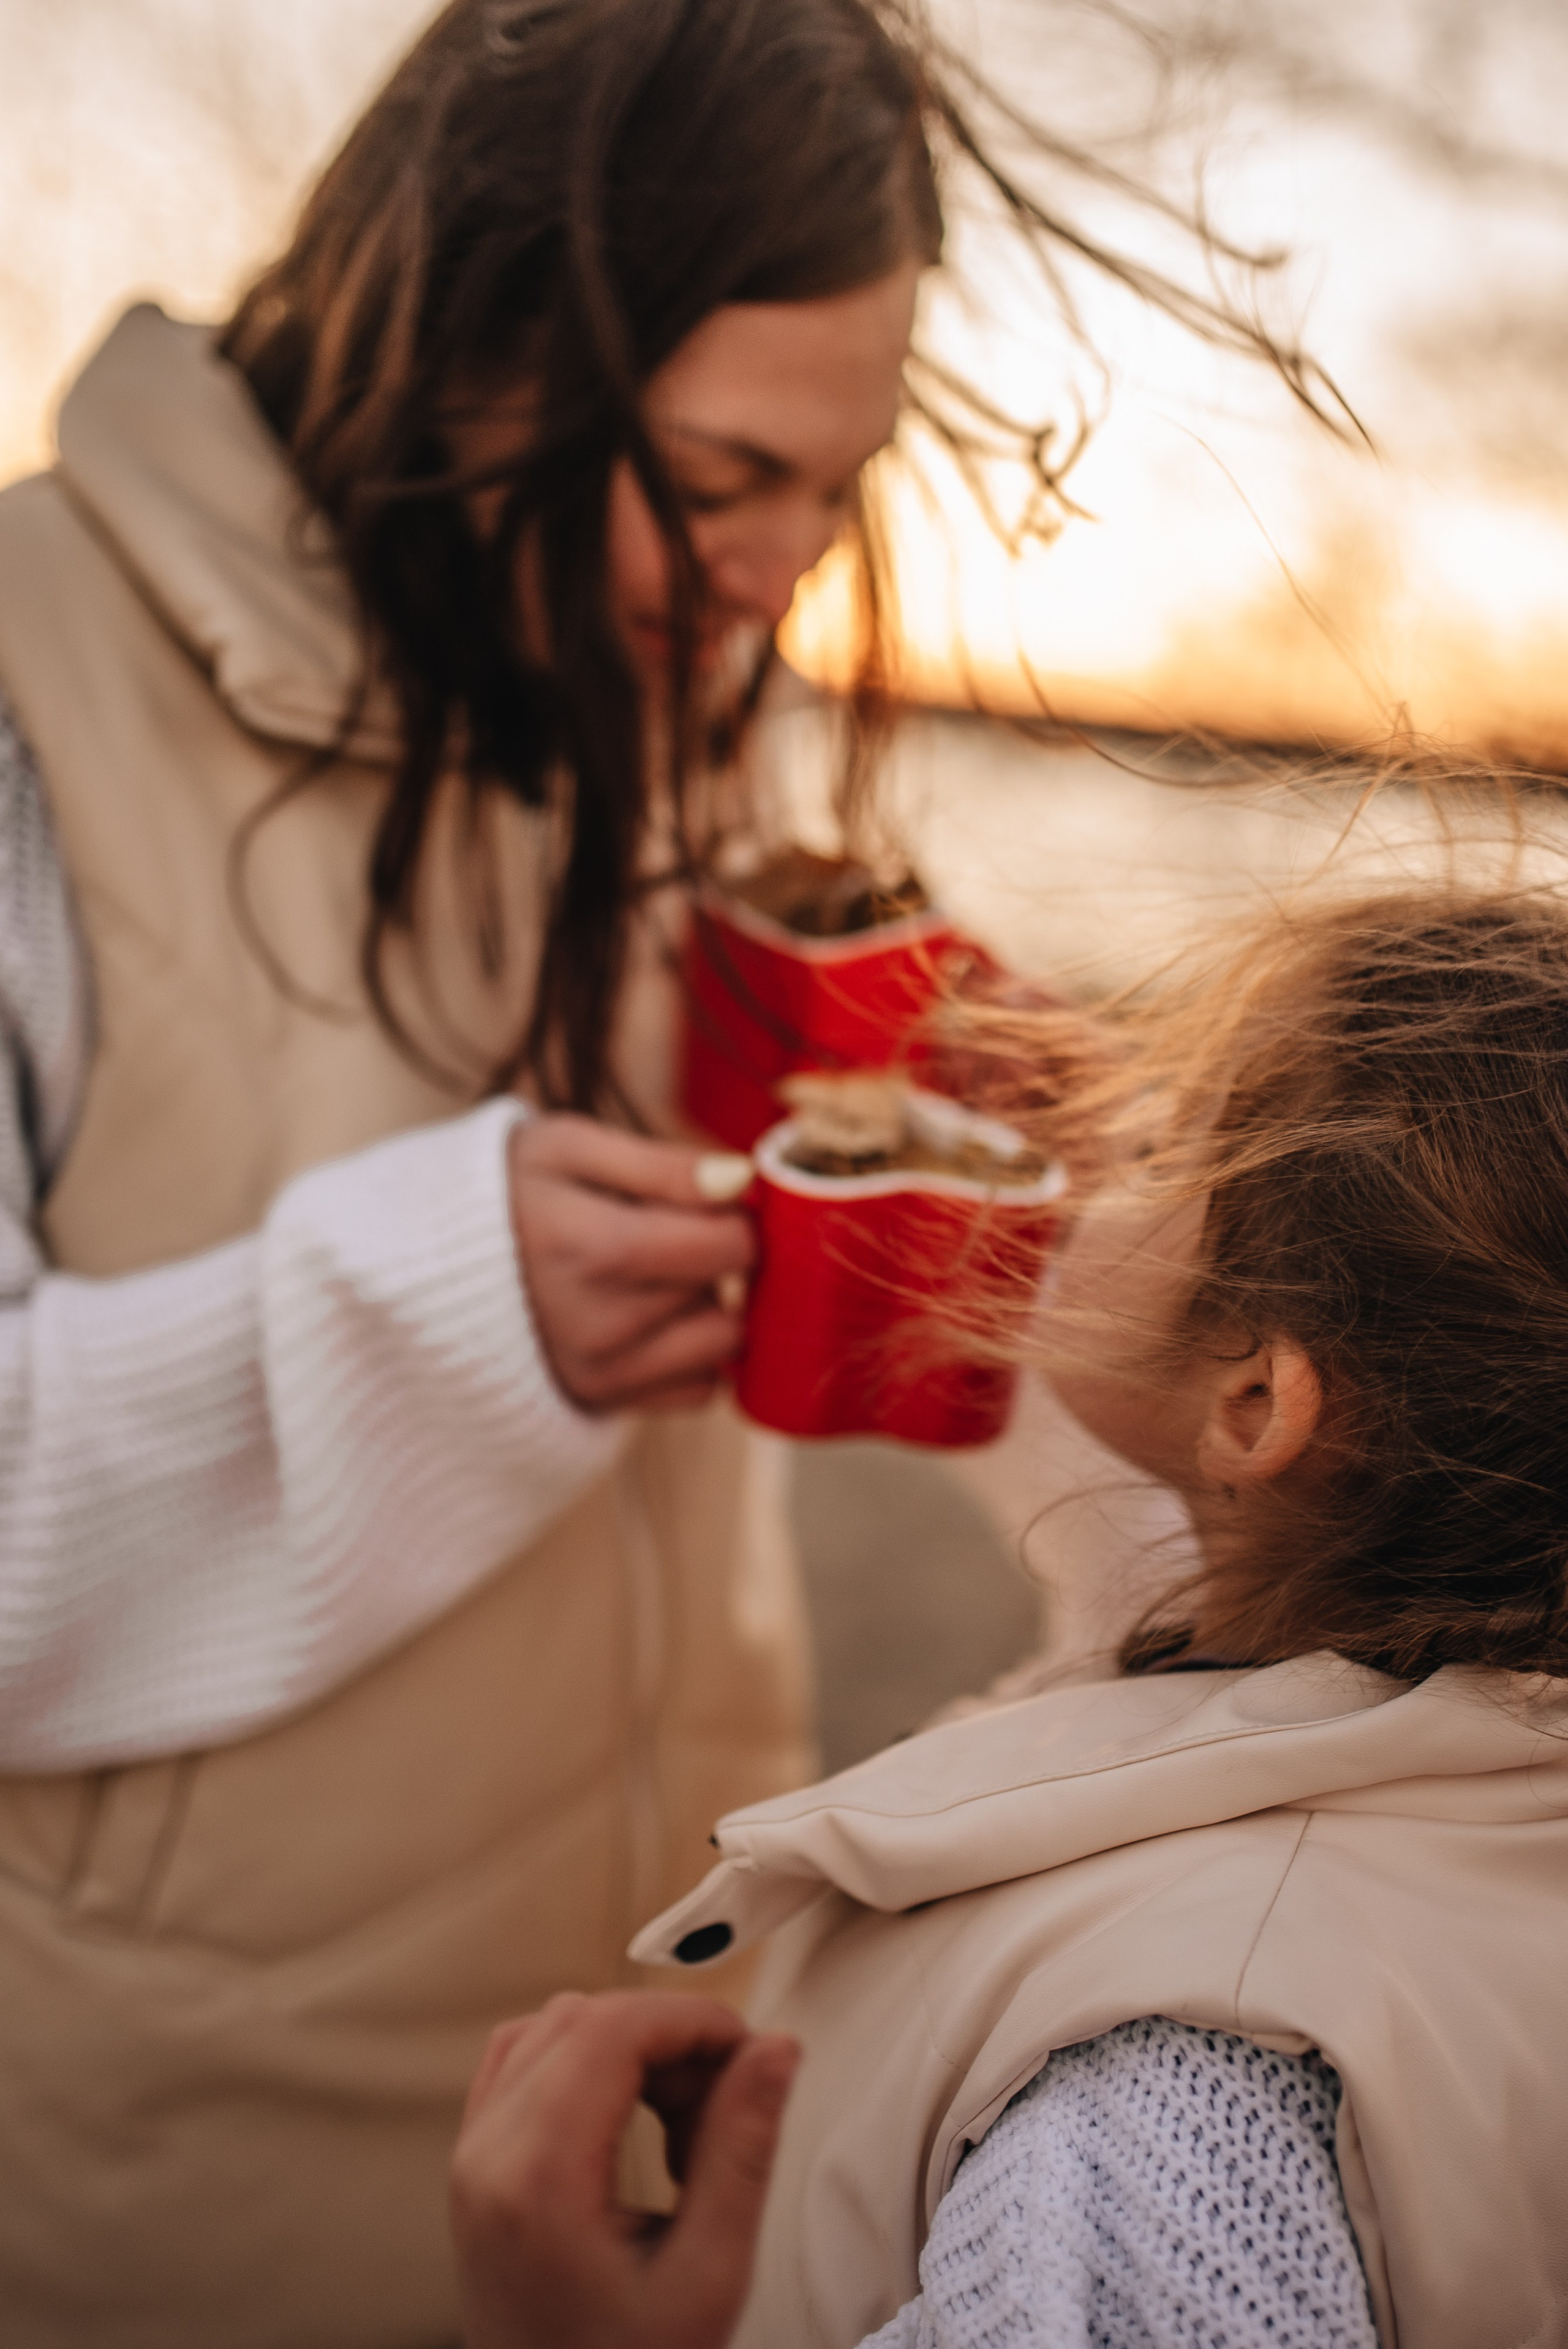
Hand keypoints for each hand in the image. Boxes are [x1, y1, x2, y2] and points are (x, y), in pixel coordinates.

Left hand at [450, 1990, 799, 2348]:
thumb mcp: (707, 2274)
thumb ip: (741, 2150)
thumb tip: (774, 2050)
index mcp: (537, 2180)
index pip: (611, 2028)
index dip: (692, 2021)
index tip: (748, 2051)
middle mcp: (486, 2158)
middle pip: (583, 2019)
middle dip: (668, 2040)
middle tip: (724, 2105)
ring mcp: (471, 2161)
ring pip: (551, 2029)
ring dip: (628, 2048)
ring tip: (682, 2126)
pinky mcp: (474, 2168)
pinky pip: (521, 2063)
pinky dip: (583, 2064)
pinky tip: (630, 2119)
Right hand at [508, 1117, 755, 1413]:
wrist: (432, 1266)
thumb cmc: (509, 1191)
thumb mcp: (570, 1148)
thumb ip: (661, 1165)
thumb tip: (742, 1181)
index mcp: (592, 1248)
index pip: (730, 1244)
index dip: (736, 1216)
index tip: (707, 1201)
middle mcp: (599, 1325)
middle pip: (728, 1293)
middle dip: (715, 1259)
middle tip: (663, 1233)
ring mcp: (601, 1374)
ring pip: (722, 1347)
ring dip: (706, 1310)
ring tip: (649, 1278)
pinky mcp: (602, 1404)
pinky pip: (698, 1389)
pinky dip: (689, 1356)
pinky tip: (644, 1320)